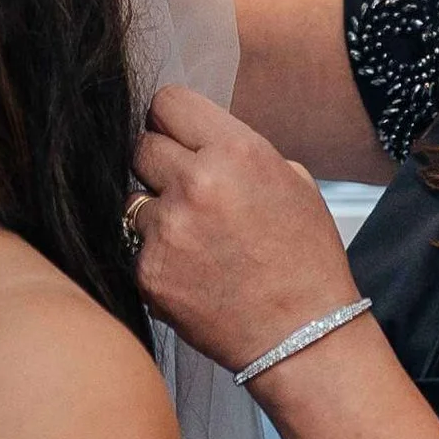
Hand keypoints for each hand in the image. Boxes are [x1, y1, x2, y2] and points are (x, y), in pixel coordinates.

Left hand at [128, 88, 361, 373]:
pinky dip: (157, 256)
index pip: (167, 102)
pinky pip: (134, 246)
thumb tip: (195, 137)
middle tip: (185, 191)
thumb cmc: (305, 258)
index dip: (172, 121)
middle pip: (141, 146)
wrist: (305, 336)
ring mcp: (167, 230)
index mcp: (236, 151)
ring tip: (195, 240)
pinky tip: (192, 273)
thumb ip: (238, 151)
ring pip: (133, 199)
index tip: (178, 138)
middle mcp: (196, 183)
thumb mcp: (292, 181)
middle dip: (159, 165)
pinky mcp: (148, 272)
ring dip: (156, 214)